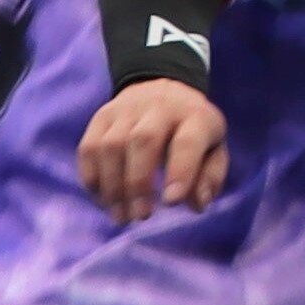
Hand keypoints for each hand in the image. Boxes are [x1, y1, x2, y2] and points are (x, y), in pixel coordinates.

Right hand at [76, 78, 228, 223]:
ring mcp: (126, 109)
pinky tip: (103, 201)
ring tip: (121, 216)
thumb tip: (198, 204)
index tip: (171, 202)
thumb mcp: (214, 150)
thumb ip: (210, 178)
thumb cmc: (193, 131)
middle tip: (140, 216)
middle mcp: (159, 107)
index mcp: (195, 117)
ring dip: (112, 187)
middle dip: (138, 183)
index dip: (180, 173)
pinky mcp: (102, 116)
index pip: (186, 142)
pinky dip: (92, 178)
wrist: (164, 88)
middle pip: (142, 140)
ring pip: (110, 145)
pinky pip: (89, 148)